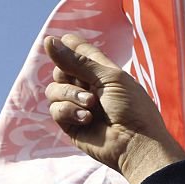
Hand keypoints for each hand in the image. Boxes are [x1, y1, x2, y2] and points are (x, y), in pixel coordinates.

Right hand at [44, 34, 184, 183]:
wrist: (136, 143)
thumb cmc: (132, 108)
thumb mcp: (109, 78)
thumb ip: (78, 61)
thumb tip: (47, 40)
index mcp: (101, 72)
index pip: (77, 51)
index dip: (69, 47)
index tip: (66, 45)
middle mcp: (87, 87)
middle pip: (60, 69)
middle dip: (68, 74)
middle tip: (88, 87)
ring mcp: (78, 106)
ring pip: (53, 89)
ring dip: (70, 94)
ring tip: (91, 104)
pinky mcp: (71, 124)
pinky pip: (55, 109)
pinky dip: (69, 110)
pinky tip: (88, 118)